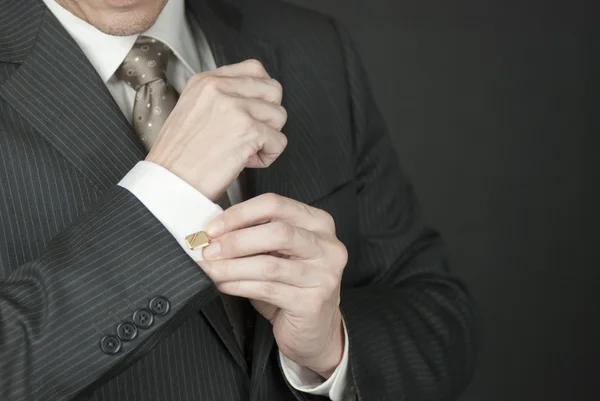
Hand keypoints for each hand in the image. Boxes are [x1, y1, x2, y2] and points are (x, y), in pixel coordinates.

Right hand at [146, 60, 287, 200]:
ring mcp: (235, 107)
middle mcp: (219, 88)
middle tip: (249, 134)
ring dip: (268, 137)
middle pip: (273, 90)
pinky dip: (267, 157)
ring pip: (279, 115)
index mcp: (205, 81)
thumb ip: (219, 98)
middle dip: (268, 115)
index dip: (260, 95)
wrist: (168, 183)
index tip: (251, 113)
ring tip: (244, 150)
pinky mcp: (248, 130)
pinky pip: (279, 142)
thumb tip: (253, 99)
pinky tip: (245, 162)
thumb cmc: (178, 157)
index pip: (254, 69)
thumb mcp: (191, 110)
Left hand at [199, 193, 347, 377]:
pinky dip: (238, 285)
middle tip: (209, 249)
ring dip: (231, 266)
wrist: (316, 329)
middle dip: (235, 240)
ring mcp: (324, 275)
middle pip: (277, 232)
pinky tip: (223, 284)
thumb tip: (215, 230)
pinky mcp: (312, 302)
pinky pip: (266, 289)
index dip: (240, 213)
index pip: (276, 205)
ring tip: (210, 269)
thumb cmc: (293, 285)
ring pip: (269, 264)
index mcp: (319, 223)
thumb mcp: (280, 252)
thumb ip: (257, 235)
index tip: (213, 227)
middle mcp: (327, 246)